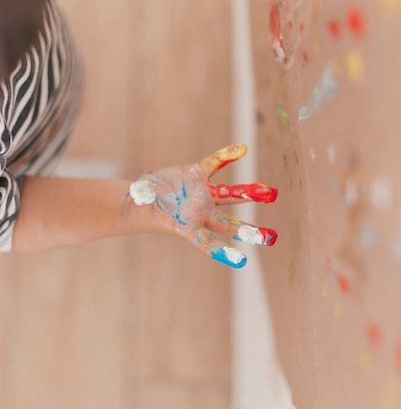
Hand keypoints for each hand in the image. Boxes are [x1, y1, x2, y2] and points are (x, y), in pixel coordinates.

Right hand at [129, 143, 277, 268]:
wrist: (143, 199)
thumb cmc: (140, 209)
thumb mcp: (138, 204)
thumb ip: (142, 197)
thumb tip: (140, 192)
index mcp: (186, 227)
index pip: (206, 242)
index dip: (222, 251)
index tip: (242, 261)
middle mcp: (200, 213)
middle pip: (229, 225)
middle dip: (248, 231)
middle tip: (271, 238)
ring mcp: (202, 195)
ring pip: (230, 195)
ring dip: (250, 193)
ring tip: (271, 193)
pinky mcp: (198, 175)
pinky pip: (215, 164)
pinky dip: (226, 156)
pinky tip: (241, 148)